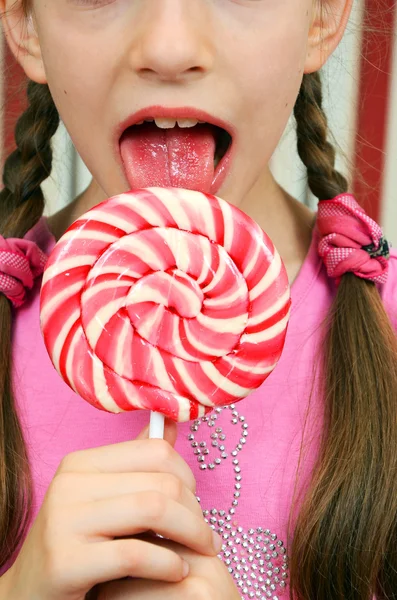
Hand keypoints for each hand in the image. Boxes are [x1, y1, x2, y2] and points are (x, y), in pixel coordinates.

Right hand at [6, 422, 221, 599]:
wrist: (31, 595)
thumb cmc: (80, 545)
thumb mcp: (105, 500)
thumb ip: (137, 464)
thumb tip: (172, 424)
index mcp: (81, 463)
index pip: (154, 450)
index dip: (187, 475)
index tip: (196, 501)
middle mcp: (69, 484)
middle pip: (160, 481)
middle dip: (195, 511)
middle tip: (206, 536)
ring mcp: (63, 520)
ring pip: (152, 509)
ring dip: (191, 533)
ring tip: (203, 552)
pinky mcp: (65, 561)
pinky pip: (134, 554)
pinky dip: (167, 564)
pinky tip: (177, 572)